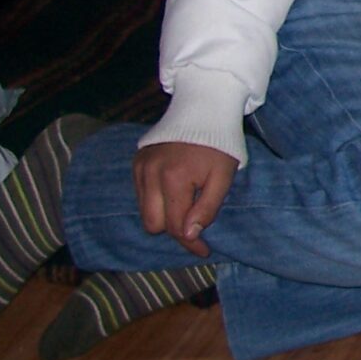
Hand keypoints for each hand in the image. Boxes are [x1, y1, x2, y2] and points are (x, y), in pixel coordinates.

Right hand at [133, 141, 238, 257]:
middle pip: (153, 224)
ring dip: (164, 214)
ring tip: (186, 202)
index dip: (190, 242)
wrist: (204, 109)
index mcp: (174, 177)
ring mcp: (140, 167)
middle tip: (196, 222)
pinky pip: (140, 195)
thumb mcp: (224, 176)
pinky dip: (156, 199)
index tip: (204, 250)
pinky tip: (174, 190)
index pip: (175, 225)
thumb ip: (207, 208)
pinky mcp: (136, 162)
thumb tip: (189, 235)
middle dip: (174, 228)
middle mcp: (150, 173)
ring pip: (144, 212)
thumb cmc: (220, 144)